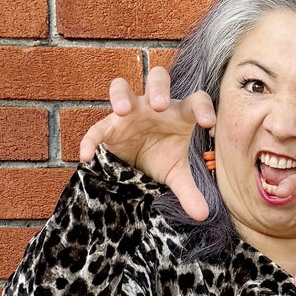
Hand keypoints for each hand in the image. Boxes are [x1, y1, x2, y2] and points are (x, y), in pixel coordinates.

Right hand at [79, 66, 217, 221]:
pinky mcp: (107, 127)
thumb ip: (190, 191)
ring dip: (121, 96)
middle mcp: (153, 106)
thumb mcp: (176, 174)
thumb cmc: (161, 157)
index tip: (208, 124)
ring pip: (121, 87)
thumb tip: (204, 215)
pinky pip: (97, 129)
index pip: (195, 101)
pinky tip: (87, 156)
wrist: (135, 164)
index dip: (202, 108)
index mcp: (178, 114)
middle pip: (157, 79)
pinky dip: (91, 141)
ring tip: (122, 110)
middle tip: (160, 106)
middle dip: (158, 89)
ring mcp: (129, 112)